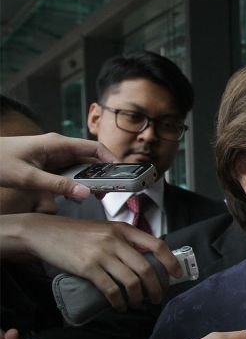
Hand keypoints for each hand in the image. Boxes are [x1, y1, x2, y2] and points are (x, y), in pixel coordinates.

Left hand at [0, 133, 116, 199]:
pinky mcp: (47, 165)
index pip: (94, 148)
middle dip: (104, 174)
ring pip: (81, 168)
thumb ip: (58, 186)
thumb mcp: (28, 178)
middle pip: (90, 159)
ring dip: (90, 180)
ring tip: (98, 194)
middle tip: (113, 189)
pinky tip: (78, 194)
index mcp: (57, 144)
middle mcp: (58, 148)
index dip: (112, 159)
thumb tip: (85, 193)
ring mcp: (53, 157)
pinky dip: (77, 183)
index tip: (124, 173)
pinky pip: (69, 174)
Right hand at [3, 214, 180, 308]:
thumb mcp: (105, 230)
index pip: (157, 245)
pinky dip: (119, 302)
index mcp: (123, 229)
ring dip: (137, 298)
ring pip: (131, 281)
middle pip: (146, 269)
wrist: (43, 232)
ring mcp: (102, 254)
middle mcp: (115, 240)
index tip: (177, 275)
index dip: (171, 262)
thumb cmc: (76, 234)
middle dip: (156, 288)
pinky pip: (111, 289)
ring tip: (136, 304)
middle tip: (155, 298)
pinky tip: (120, 306)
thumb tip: (145, 260)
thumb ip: (123, 241)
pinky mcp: (88, 268)